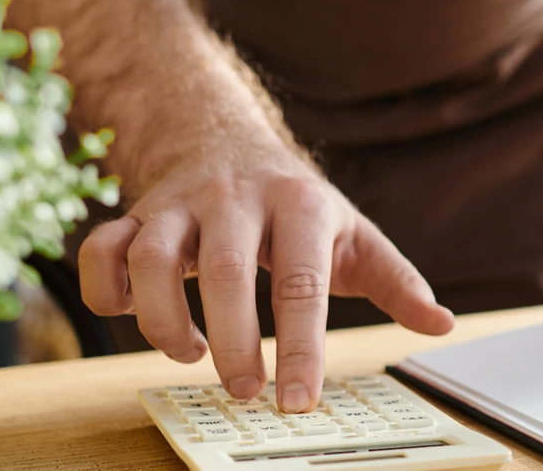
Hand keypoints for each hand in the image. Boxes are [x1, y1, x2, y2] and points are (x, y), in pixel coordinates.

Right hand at [76, 141, 454, 411]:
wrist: (228, 140)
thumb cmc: (299, 206)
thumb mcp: (354, 234)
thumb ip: (397, 280)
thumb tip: (441, 323)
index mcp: (300, 204)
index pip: (302, 283)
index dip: (300, 348)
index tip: (298, 401)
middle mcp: (236, 198)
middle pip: (226, 274)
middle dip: (233, 344)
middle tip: (247, 392)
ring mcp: (180, 203)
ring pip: (152, 258)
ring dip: (163, 322)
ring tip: (192, 355)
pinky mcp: (136, 214)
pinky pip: (101, 249)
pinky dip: (107, 292)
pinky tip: (136, 315)